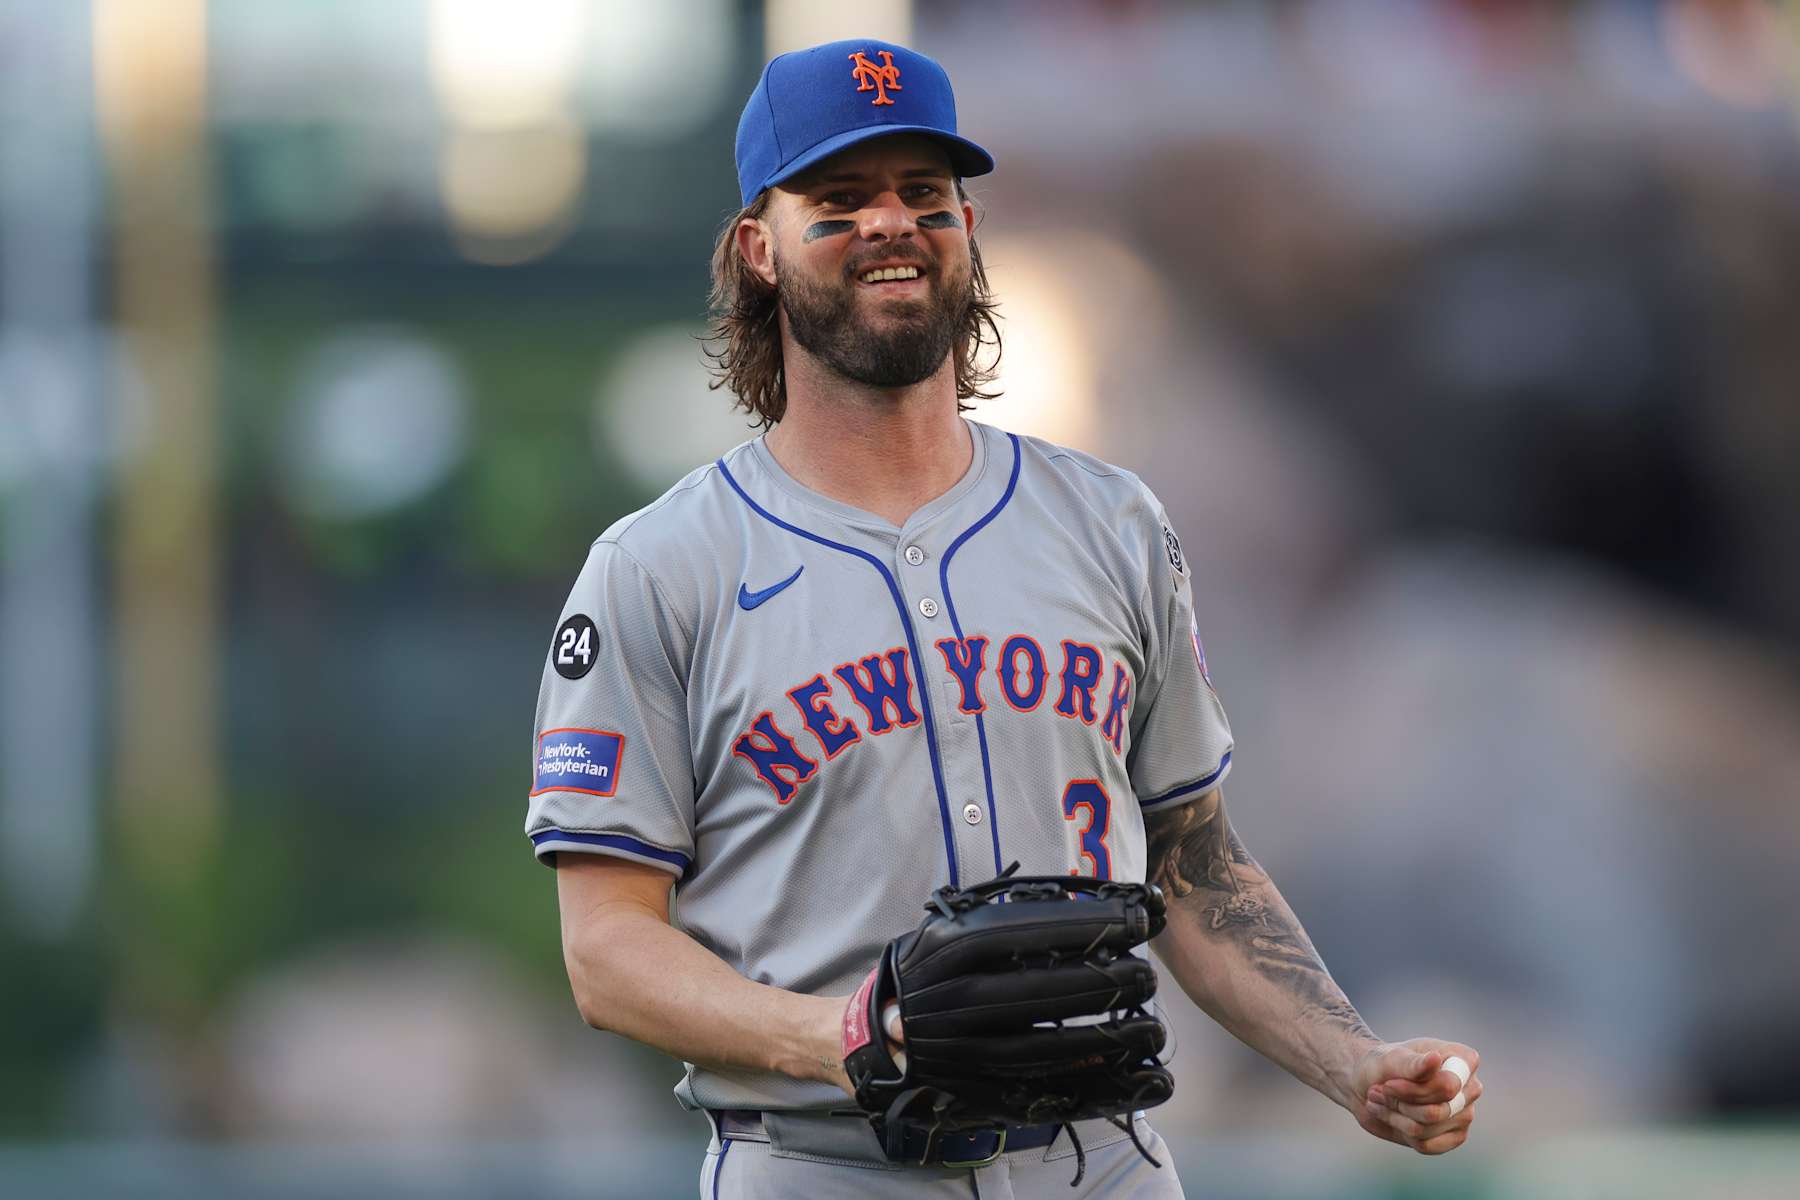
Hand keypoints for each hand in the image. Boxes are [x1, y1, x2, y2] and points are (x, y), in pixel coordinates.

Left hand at [1349, 1039, 1480, 1154]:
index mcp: (1464, 1060)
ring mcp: (1464, 1115)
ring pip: (1428, 1129)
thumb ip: (1415, 1063)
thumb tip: (1435, 1059)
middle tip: (1377, 1091)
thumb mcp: (1393, 1059)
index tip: (1389, 1083)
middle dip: (1401, 1103)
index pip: (1448, 1086)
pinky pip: (1426, 1145)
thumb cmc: (1385, 1064)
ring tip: (1378, 1099)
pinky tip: (1389, 1115)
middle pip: (1438, 1111)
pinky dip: (1400, 1130)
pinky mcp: (1453, 1137)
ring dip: (1395, 1115)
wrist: (1371, 1082)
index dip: (1415, 1090)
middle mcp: (1471, 1089)